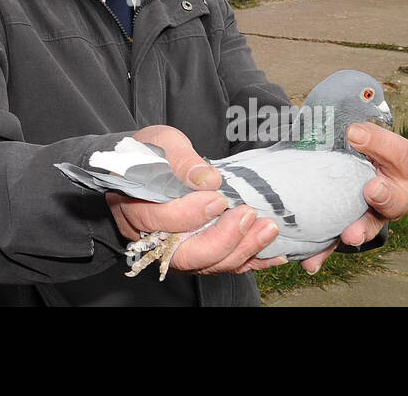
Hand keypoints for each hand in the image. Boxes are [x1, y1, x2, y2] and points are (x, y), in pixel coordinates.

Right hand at [105, 125, 287, 275]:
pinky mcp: (196, 253)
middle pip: (185, 254)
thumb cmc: (151, 151)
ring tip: (268, 228)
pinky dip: (250, 261)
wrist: (149, 162)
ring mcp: (174, 250)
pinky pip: (223, 264)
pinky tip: (274, 253)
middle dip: (222, 240)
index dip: (189, 214)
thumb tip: (208, 180)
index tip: (218, 198)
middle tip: (248, 215)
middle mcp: (151, 238)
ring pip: (207, 264)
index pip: (159, 221)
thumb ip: (182, 160)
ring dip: (241, 249)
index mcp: (133, 208)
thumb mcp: (162, 142)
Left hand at [301, 121, 407, 273]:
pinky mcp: (350, 228)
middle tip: (371, 189)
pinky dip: (325, 252)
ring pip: (374, 226)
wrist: (338, 159)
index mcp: (398, 163)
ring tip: (349, 235)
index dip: (381, 143)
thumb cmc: (348, 140)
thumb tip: (330, 114)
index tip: (353, 133)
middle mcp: (392, 190)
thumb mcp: (349, 127)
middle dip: (386, 196)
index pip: (401, 153)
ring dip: (361, 230)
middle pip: (400, 200)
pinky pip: (339, 243)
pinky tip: (312, 261)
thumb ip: (342, 120)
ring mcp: (374, 213)